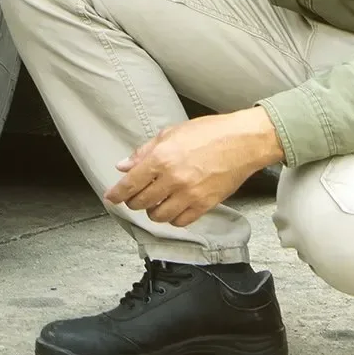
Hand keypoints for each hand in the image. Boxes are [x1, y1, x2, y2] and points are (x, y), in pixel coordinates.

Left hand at [103, 110, 284, 227]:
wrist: (242, 141)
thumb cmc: (209, 132)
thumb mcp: (171, 133)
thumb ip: (144, 151)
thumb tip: (123, 165)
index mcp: (161, 158)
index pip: (130, 183)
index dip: (116, 193)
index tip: (111, 197)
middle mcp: (173, 179)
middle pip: (141, 202)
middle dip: (133, 201)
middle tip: (135, 196)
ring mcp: (189, 195)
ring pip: (158, 216)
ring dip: (152, 211)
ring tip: (156, 201)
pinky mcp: (204, 205)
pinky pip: (180, 222)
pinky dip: (172, 218)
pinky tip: (173, 207)